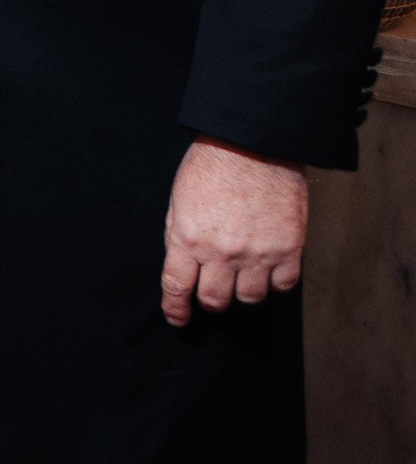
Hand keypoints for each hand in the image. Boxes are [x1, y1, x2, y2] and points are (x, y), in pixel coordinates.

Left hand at [160, 135, 307, 325]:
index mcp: (188, 238)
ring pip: (250, 298)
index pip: (177, 287)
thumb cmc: (211, 166)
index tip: (178, 319)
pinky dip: (275, 283)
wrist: (254, 144)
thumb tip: (182, 265)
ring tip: (242, 276)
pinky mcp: (289, 249)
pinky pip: (283, 285)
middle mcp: (222, 252)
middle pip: (215, 300)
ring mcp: (258, 253)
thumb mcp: (179, 199)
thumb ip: (179, 235)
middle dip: (210, 301)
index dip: (176, 309)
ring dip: (243, 292)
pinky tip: (268, 269)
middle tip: (212, 292)